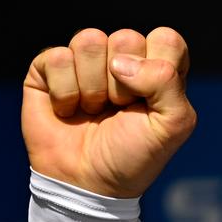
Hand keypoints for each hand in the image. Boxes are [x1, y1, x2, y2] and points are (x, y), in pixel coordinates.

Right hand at [22, 27, 195, 197]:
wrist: (88, 183)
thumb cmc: (134, 155)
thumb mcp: (172, 126)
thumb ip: (167, 84)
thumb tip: (121, 62)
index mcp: (158, 70)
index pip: (166, 39)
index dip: (157, 69)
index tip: (150, 102)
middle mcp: (123, 60)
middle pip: (126, 38)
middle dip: (123, 84)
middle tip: (119, 110)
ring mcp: (85, 61)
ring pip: (89, 40)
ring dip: (92, 87)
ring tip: (94, 110)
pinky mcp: (50, 68)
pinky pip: (57, 57)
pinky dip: (65, 93)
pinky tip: (69, 110)